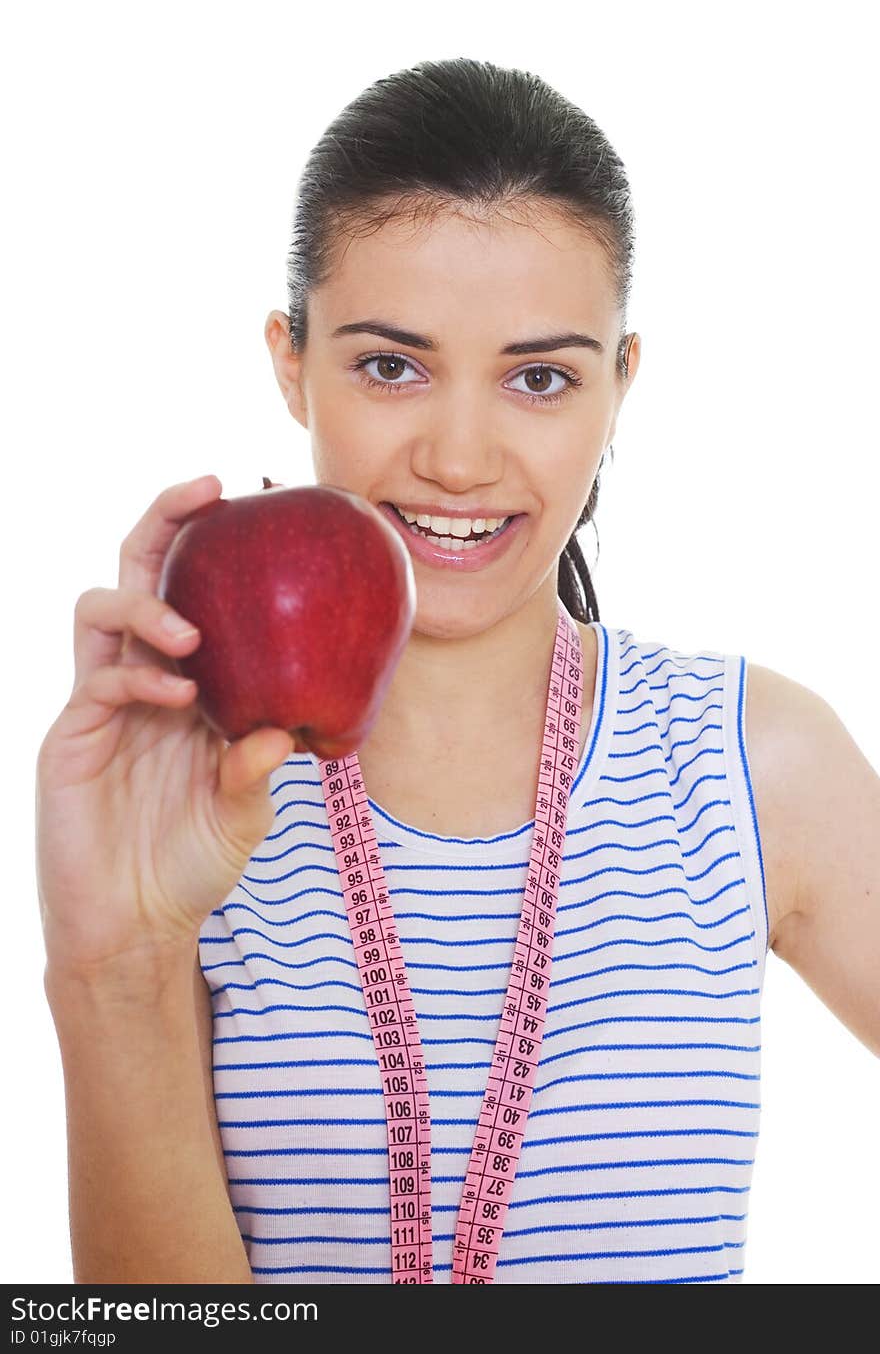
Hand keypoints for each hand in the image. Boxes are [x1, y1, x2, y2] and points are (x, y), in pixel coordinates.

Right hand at [35, 475, 296, 976]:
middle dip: (164, 522)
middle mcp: (140, 678)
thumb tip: (289, 727)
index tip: (255, 506)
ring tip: (192, 631)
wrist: (136, 926)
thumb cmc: (192, 863)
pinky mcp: (71, 735)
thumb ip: (258, 767)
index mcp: (184, 684)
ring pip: (100, 608)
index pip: (190, 592)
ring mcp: (101, 701)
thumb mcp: (243, 811)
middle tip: (207, 490)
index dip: (210, 547)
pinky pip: (98, 678)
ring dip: (147, 602)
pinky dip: (139, 675)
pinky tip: (179, 695)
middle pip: (136, 572)